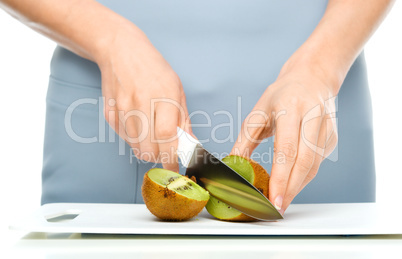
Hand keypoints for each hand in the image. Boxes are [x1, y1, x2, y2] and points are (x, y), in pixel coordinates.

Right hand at [97, 23, 191, 171]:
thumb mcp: (177, 90)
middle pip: (148, 150)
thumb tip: (190, 143)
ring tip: (152, 134)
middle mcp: (140, 104)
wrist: (121, 52)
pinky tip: (139, 124)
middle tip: (165, 152)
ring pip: (135, 148)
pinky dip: (134, 139)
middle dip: (159, 158)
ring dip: (147, 149)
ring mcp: (122, 110)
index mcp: (163, 97)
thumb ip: (183, 120)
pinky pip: (124, 139)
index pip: (167, 137)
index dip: (172, 157)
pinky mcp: (110, 114)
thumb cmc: (153, 70)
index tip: (175, 168)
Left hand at [231, 61, 337, 213]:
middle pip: (305, 162)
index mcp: (291, 108)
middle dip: (290, 189)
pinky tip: (292, 185)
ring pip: (314, 166)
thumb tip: (233, 166)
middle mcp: (313, 117)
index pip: (287, 149)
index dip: (281, 177)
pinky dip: (304, 178)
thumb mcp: (258, 112)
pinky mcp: (332, 137)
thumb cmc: (282, 94)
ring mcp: (326, 128)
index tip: (273, 198)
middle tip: (276, 208)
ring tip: (281, 201)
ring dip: (297, 187)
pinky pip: (318, 164)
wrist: (313, 78)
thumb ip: (245, 140)